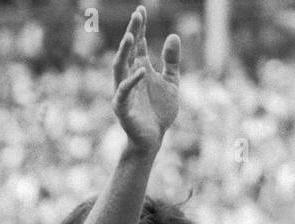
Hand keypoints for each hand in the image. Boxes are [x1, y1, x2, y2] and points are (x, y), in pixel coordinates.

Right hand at [111, 6, 180, 153]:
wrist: (154, 140)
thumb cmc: (160, 112)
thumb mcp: (172, 83)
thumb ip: (172, 61)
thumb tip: (174, 35)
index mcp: (140, 69)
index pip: (138, 44)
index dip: (139, 27)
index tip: (141, 9)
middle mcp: (129, 76)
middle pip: (128, 50)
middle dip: (132, 32)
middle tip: (137, 15)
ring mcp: (124, 91)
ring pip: (120, 67)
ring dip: (124, 51)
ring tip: (131, 36)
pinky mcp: (123, 108)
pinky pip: (125, 91)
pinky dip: (132, 81)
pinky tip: (141, 70)